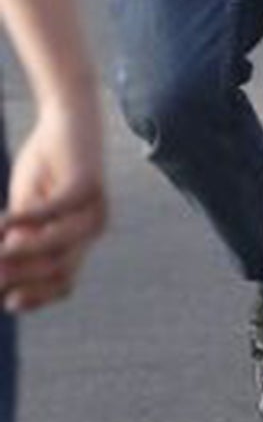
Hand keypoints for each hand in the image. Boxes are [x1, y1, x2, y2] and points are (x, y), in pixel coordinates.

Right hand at [0, 98, 106, 312]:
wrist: (69, 119)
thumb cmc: (45, 168)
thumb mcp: (26, 211)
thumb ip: (18, 239)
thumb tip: (2, 271)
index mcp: (81, 240)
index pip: (63, 284)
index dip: (34, 297)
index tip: (5, 302)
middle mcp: (93, 228)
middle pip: (59, 269)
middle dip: (19, 276)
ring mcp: (94, 207)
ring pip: (59, 246)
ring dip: (23, 252)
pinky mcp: (87, 184)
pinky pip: (56, 210)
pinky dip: (26, 218)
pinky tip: (1, 220)